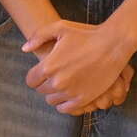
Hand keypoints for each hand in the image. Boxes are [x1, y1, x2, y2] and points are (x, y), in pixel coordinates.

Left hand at [22, 20, 136, 114]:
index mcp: (49, 66)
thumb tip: (25, 49)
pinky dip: (65, 104)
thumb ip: (38, 36)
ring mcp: (70, 92)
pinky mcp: (83, 99)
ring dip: (55, 94)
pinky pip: (66, 109)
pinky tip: (69, 94)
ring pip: (52, 101)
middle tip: (55, 76)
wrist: (112, 44)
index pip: (31, 81)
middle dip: (46, 84)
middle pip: (41, 91)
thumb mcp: (60, 28)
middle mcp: (57, 82)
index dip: (35, 76)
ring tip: (63, 84)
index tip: (42, 72)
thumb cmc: (86, 34)